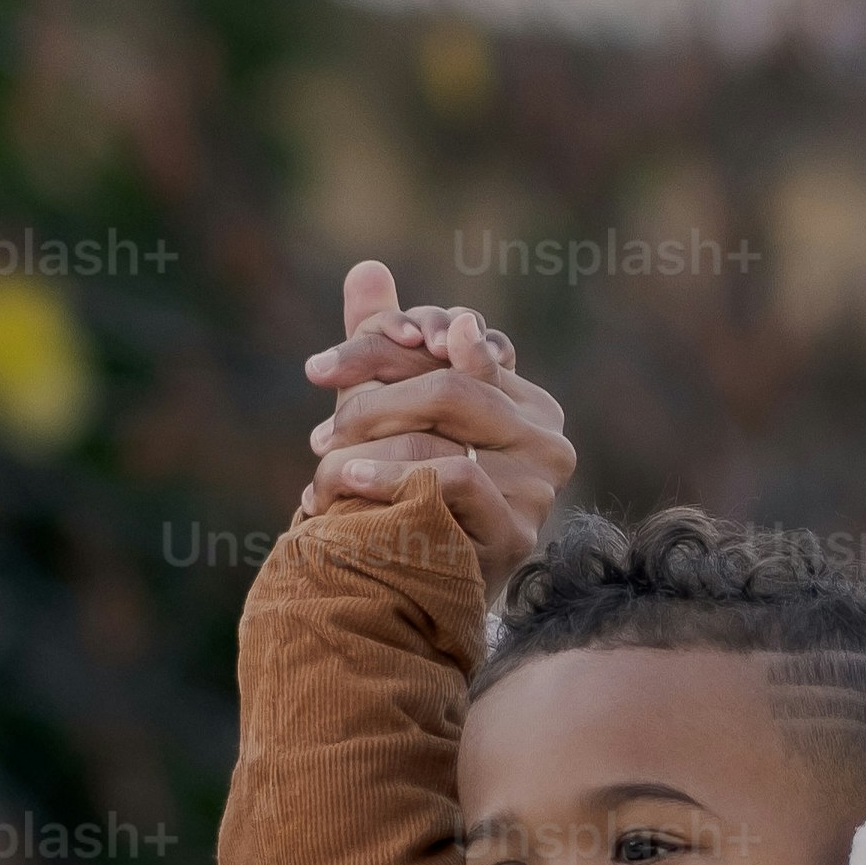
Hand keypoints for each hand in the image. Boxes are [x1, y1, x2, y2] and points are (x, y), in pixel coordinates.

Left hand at [298, 258, 572, 583]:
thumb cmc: (398, 496)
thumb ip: (385, 343)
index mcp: (525, 398)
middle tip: (318, 414)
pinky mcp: (520, 530)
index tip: (322, 370)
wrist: (408, 598)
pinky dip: (390, 476)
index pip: (457, 341)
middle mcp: (547, 434)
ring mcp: (541, 484)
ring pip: (454, 414)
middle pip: (452, 376)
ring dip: (374, 432)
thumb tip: (365, 266)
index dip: (387, 344)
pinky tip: (345, 483)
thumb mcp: (388, 414)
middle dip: (374, 387)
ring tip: (323, 456)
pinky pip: (453, 477)